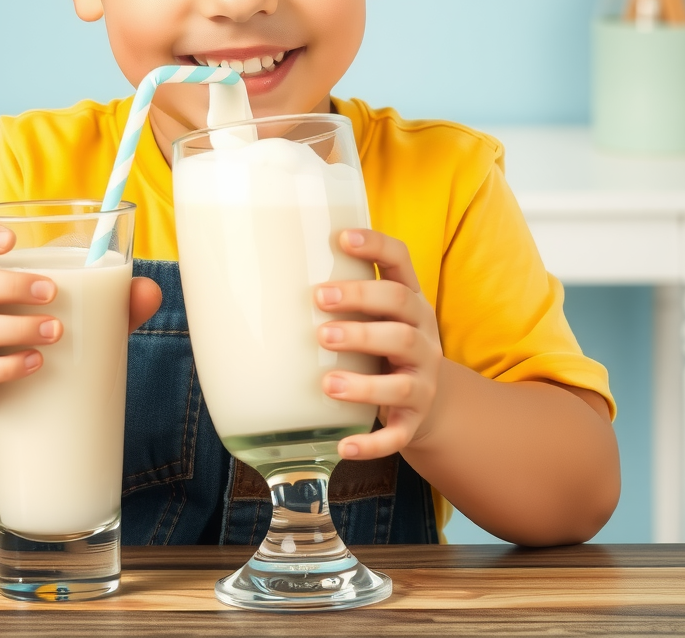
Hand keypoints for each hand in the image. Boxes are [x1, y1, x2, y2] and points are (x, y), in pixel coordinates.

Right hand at [0, 222, 160, 414]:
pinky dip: (7, 367)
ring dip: (17, 328)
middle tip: (52, 292)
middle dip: (11, 285)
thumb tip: (150, 290)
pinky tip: (36, 363)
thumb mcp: (59, 305)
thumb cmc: (27, 328)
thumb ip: (106, 295)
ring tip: (56, 331)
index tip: (13, 240)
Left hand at [315, 228, 441, 459]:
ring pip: (402, 379)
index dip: (375, 246)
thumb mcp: (374, 315)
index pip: (401, 260)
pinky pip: (397, 435)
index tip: (341, 237)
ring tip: (326, 382)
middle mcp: (422, 335)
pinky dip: (371, 443)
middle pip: (401, 310)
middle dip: (360, 305)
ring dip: (363, 381)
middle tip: (320, 302)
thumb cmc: (381, 346)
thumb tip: (258, 274)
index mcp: (410, 301)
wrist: (426, 400)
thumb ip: (340, 294)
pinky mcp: (414, 420)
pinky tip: (342, 446)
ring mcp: (423, 379)